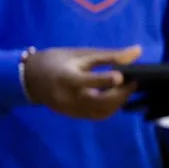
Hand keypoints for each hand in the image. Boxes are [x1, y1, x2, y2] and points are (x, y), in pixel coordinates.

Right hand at [22, 45, 138, 119]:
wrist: (31, 78)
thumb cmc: (58, 60)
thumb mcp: (81, 54)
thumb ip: (109, 56)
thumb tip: (137, 51)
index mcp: (67, 78)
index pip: (88, 81)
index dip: (105, 80)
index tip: (122, 76)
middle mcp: (68, 98)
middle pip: (100, 102)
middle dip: (121, 94)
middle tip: (133, 81)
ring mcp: (70, 110)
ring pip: (102, 112)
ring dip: (118, 102)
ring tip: (126, 88)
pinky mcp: (73, 116)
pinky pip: (97, 115)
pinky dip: (109, 107)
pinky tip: (114, 95)